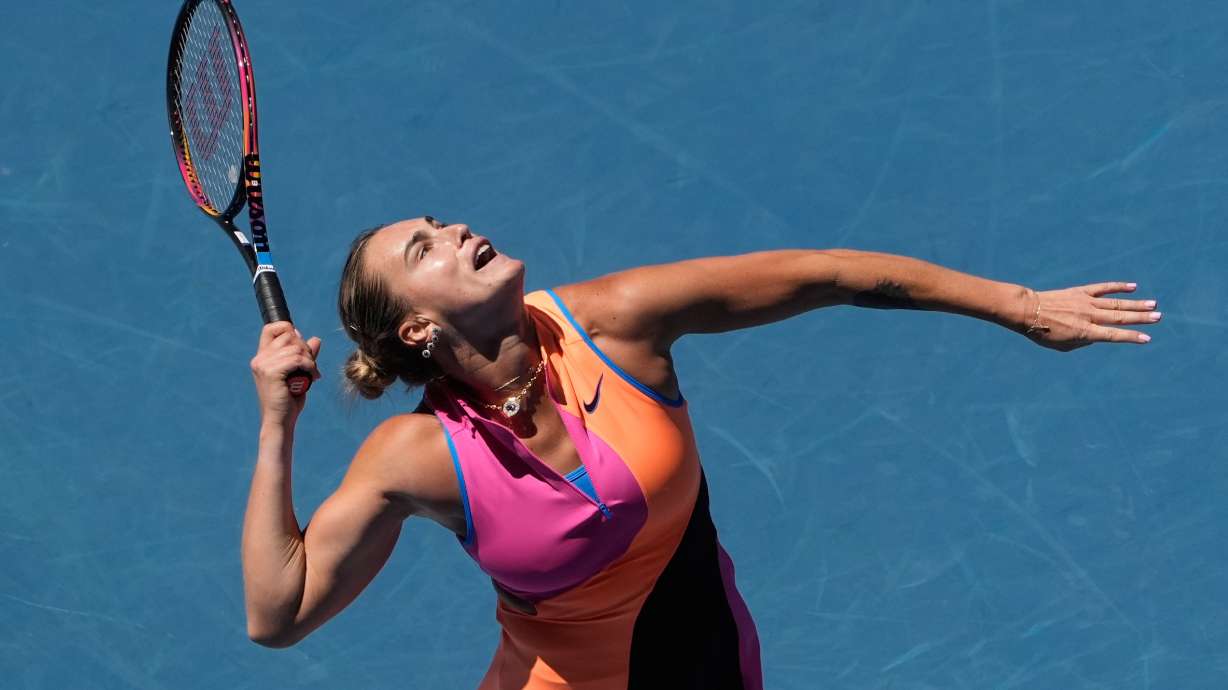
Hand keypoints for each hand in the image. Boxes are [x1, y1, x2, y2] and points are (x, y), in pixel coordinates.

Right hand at [251, 322, 321, 425]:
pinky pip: (297, 359)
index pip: (271, 328)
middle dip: (305, 348)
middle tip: (311, 365)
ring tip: (313, 373)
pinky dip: (309, 366)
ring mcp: (263, 365)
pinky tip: (313, 377)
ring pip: (295, 348)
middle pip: (289, 336)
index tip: (301, 347)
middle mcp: (260, 358)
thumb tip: (315, 339)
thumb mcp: (299, 373)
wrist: (281, 420)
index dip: (289, 330)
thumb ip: (304, 356)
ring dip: (310, 360)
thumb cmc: (289, 400)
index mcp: (262, 356)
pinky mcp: (271, 373)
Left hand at [1020, 282, 1159, 351]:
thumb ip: (1083, 342)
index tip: (1147, 338)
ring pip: (1116, 303)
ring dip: (1136, 304)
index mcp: (1084, 332)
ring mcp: (1085, 302)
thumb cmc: (1043, 333)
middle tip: (1158, 317)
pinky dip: (1118, 287)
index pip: (1112, 335)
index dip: (1130, 337)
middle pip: (1119, 317)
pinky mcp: (1080, 292)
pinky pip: (1103, 288)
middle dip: (1140, 318)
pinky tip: (1133, 286)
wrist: (1027, 310)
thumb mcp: (1063, 345)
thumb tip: (1098, 335)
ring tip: (1153, 305)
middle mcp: (1088, 316)